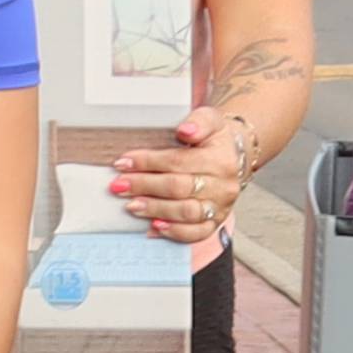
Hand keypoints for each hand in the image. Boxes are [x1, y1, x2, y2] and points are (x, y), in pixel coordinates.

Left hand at [112, 104, 253, 246]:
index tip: (123, 162)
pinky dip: (174, 232)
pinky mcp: (216, 222)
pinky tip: (154, 227)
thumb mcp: (210, 120)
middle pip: (179, 188)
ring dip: (156, 210)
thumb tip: (184, 131)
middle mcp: (224, 186)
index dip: (148, 162)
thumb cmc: (214, 139)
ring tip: (132, 206)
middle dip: (145, 187)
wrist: (233, 157)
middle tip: (119, 186)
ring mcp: (220, 207)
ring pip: (186, 213)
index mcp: (221, 159)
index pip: (179, 161)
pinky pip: (196, 233)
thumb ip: (198, 121)